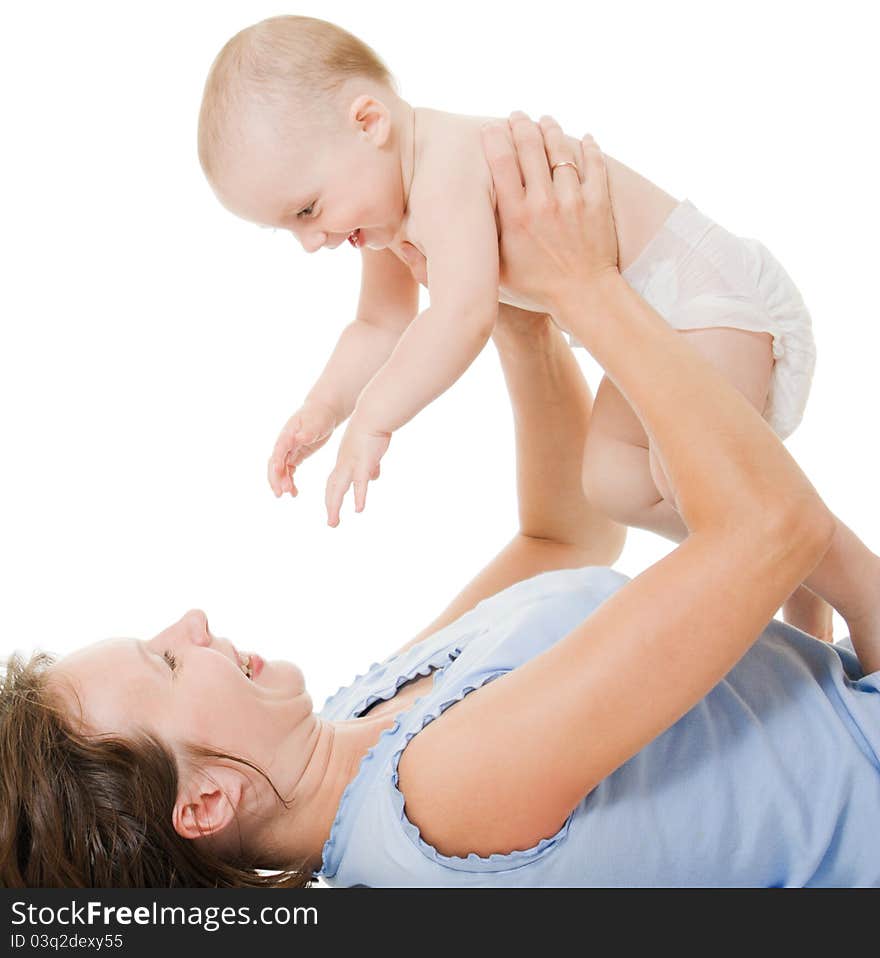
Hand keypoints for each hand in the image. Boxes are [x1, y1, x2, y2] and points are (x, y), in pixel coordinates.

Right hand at [267, 399, 337, 497]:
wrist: (322, 411)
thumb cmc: (318, 415)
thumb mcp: (314, 423)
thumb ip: (305, 433)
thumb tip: (298, 439)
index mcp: (287, 435)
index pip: (279, 450)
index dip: (276, 462)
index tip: (278, 472)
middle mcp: (284, 444)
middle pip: (275, 463)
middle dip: (276, 478)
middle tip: (281, 492)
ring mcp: (288, 450)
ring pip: (280, 470)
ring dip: (282, 482)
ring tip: (290, 494)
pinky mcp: (294, 455)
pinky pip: (288, 471)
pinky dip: (289, 481)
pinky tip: (294, 492)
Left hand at [325, 418, 390, 526]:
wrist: (373, 413)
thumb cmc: (373, 428)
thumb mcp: (370, 450)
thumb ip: (371, 465)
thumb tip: (374, 477)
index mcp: (345, 460)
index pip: (334, 481)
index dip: (332, 495)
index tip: (331, 507)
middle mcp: (345, 463)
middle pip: (333, 488)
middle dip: (331, 506)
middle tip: (332, 523)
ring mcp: (352, 464)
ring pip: (339, 488)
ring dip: (335, 506)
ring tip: (333, 522)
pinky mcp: (364, 463)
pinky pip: (360, 483)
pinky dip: (358, 496)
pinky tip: (358, 509)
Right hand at [481, 112, 619, 320]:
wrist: (584, 297)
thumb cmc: (534, 289)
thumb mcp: (493, 271)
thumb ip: (468, 248)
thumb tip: (413, 241)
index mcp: (515, 217)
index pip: (501, 162)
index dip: (494, 138)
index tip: (489, 127)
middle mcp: (543, 203)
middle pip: (531, 147)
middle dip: (522, 125)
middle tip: (517, 116)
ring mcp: (573, 200)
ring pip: (561, 150)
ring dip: (552, 130)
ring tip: (544, 121)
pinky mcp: (598, 203)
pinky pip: (594, 164)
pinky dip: (589, 148)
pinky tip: (584, 139)